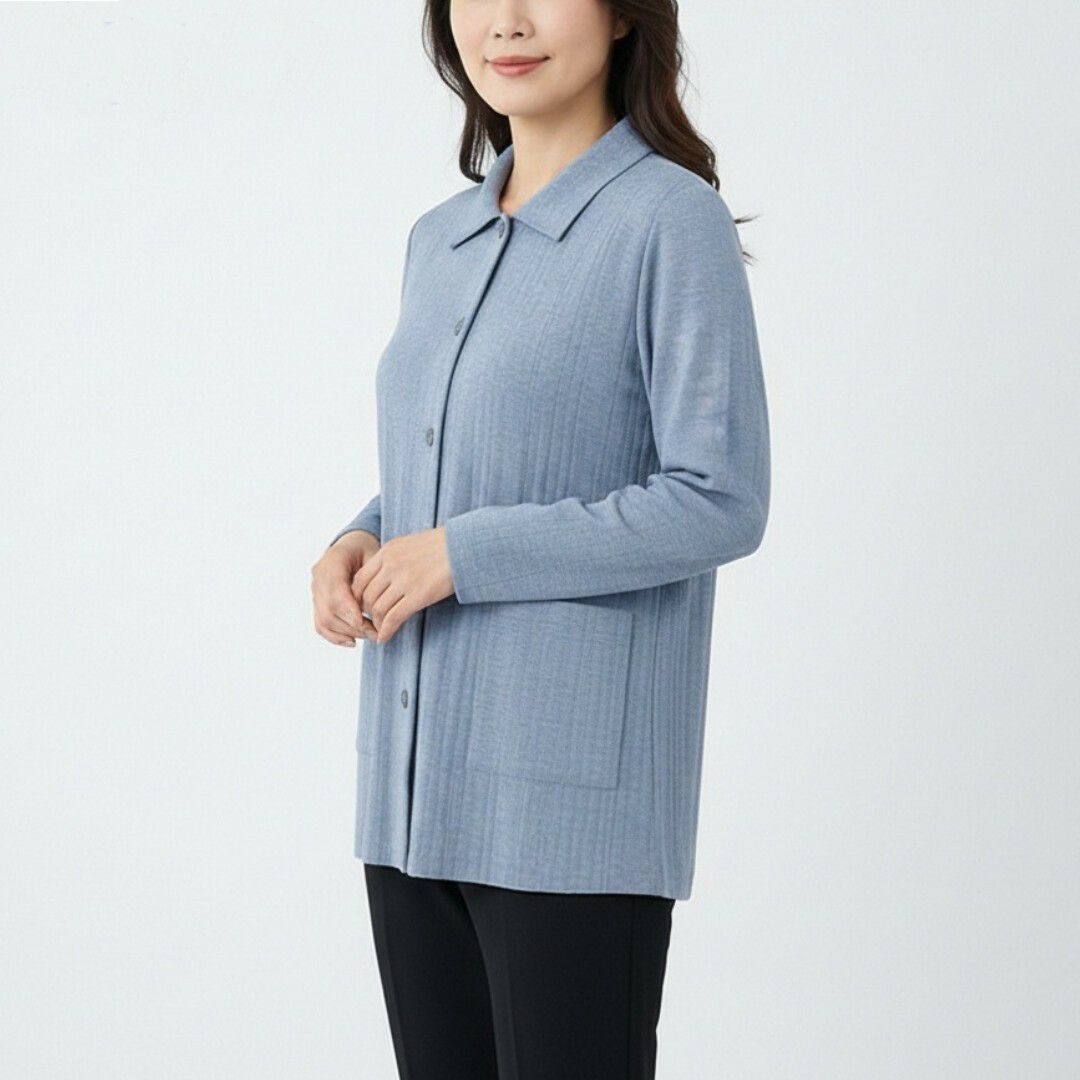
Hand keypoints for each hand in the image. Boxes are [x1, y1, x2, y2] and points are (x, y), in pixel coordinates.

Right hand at [311, 530, 380, 646]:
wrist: (353, 547)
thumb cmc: (368, 551)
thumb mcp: (375, 555)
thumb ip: (373, 577)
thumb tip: (373, 604)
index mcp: (332, 560)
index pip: (334, 590)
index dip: (347, 608)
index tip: (362, 622)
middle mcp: (319, 577)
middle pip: (329, 609)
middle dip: (352, 625)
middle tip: (376, 632)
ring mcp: (315, 591)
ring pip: (324, 620)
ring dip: (348, 633)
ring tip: (370, 635)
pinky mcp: (317, 603)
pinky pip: (321, 625)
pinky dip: (336, 637)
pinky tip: (353, 641)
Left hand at [351, 526, 454, 643]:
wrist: (466, 546)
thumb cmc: (444, 545)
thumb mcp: (412, 544)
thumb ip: (395, 558)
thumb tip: (385, 576)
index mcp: (388, 551)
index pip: (360, 579)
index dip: (358, 597)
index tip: (364, 606)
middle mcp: (391, 564)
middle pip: (366, 596)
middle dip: (366, 612)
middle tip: (372, 621)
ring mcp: (404, 580)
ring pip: (377, 609)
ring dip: (376, 623)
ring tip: (380, 630)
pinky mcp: (418, 595)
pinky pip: (394, 617)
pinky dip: (386, 631)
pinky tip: (385, 638)